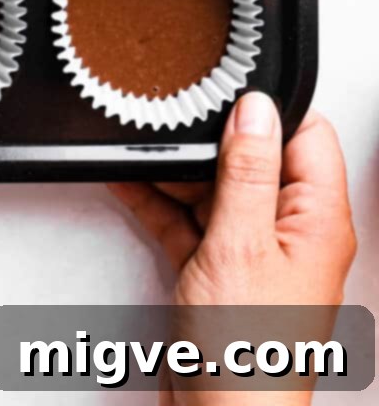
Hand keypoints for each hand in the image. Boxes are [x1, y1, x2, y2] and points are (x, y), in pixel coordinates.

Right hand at [109, 92, 355, 404]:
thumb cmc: (248, 352)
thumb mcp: (240, 243)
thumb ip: (246, 172)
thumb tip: (256, 109)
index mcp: (316, 221)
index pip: (307, 137)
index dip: (267, 109)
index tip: (224, 92)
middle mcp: (291, 232)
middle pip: (253, 159)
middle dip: (209, 139)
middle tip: (173, 120)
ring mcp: (253, 251)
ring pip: (215, 187)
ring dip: (176, 170)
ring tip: (139, 144)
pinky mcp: (219, 269)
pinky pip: (188, 219)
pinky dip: (158, 201)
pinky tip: (127, 180)